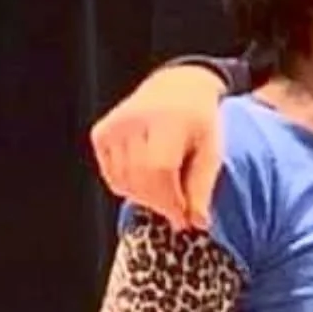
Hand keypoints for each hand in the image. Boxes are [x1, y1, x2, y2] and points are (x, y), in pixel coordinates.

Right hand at [90, 65, 225, 229]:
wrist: (177, 87)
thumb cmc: (199, 121)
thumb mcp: (211, 150)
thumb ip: (202, 186)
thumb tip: (197, 223)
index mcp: (166, 120)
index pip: (159, 170)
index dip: (170, 201)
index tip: (184, 219)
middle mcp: (133, 120)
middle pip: (140, 179)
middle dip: (160, 204)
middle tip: (178, 211)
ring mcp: (113, 126)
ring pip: (124, 181)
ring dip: (146, 198)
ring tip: (166, 194)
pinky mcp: (101, 134)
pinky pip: (113, 176)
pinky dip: (130, 187)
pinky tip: (148, 180)